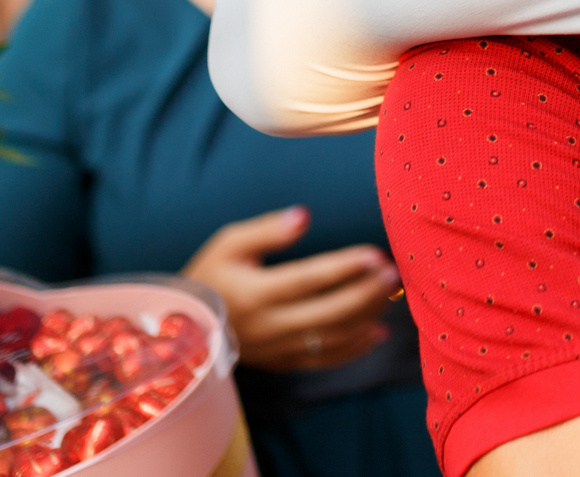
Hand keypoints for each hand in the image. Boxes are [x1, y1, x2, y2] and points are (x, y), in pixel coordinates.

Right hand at [183, 206, 400, 371]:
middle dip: (366, 294)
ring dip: (366, 318)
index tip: (375, 254)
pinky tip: (378, 331)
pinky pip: (324, 360)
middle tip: (394, 273)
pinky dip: (355, 349)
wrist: (185, 327)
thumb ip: (267, 230)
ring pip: (331, 339)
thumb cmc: (211, 274)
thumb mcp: (228, 243)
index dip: (344, 268)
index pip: (308, 280)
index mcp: (253, 294)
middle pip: (328, 314)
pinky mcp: (282, 363)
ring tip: (391, 293)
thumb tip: (304, 215)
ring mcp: (276, 350)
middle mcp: (267, 327)